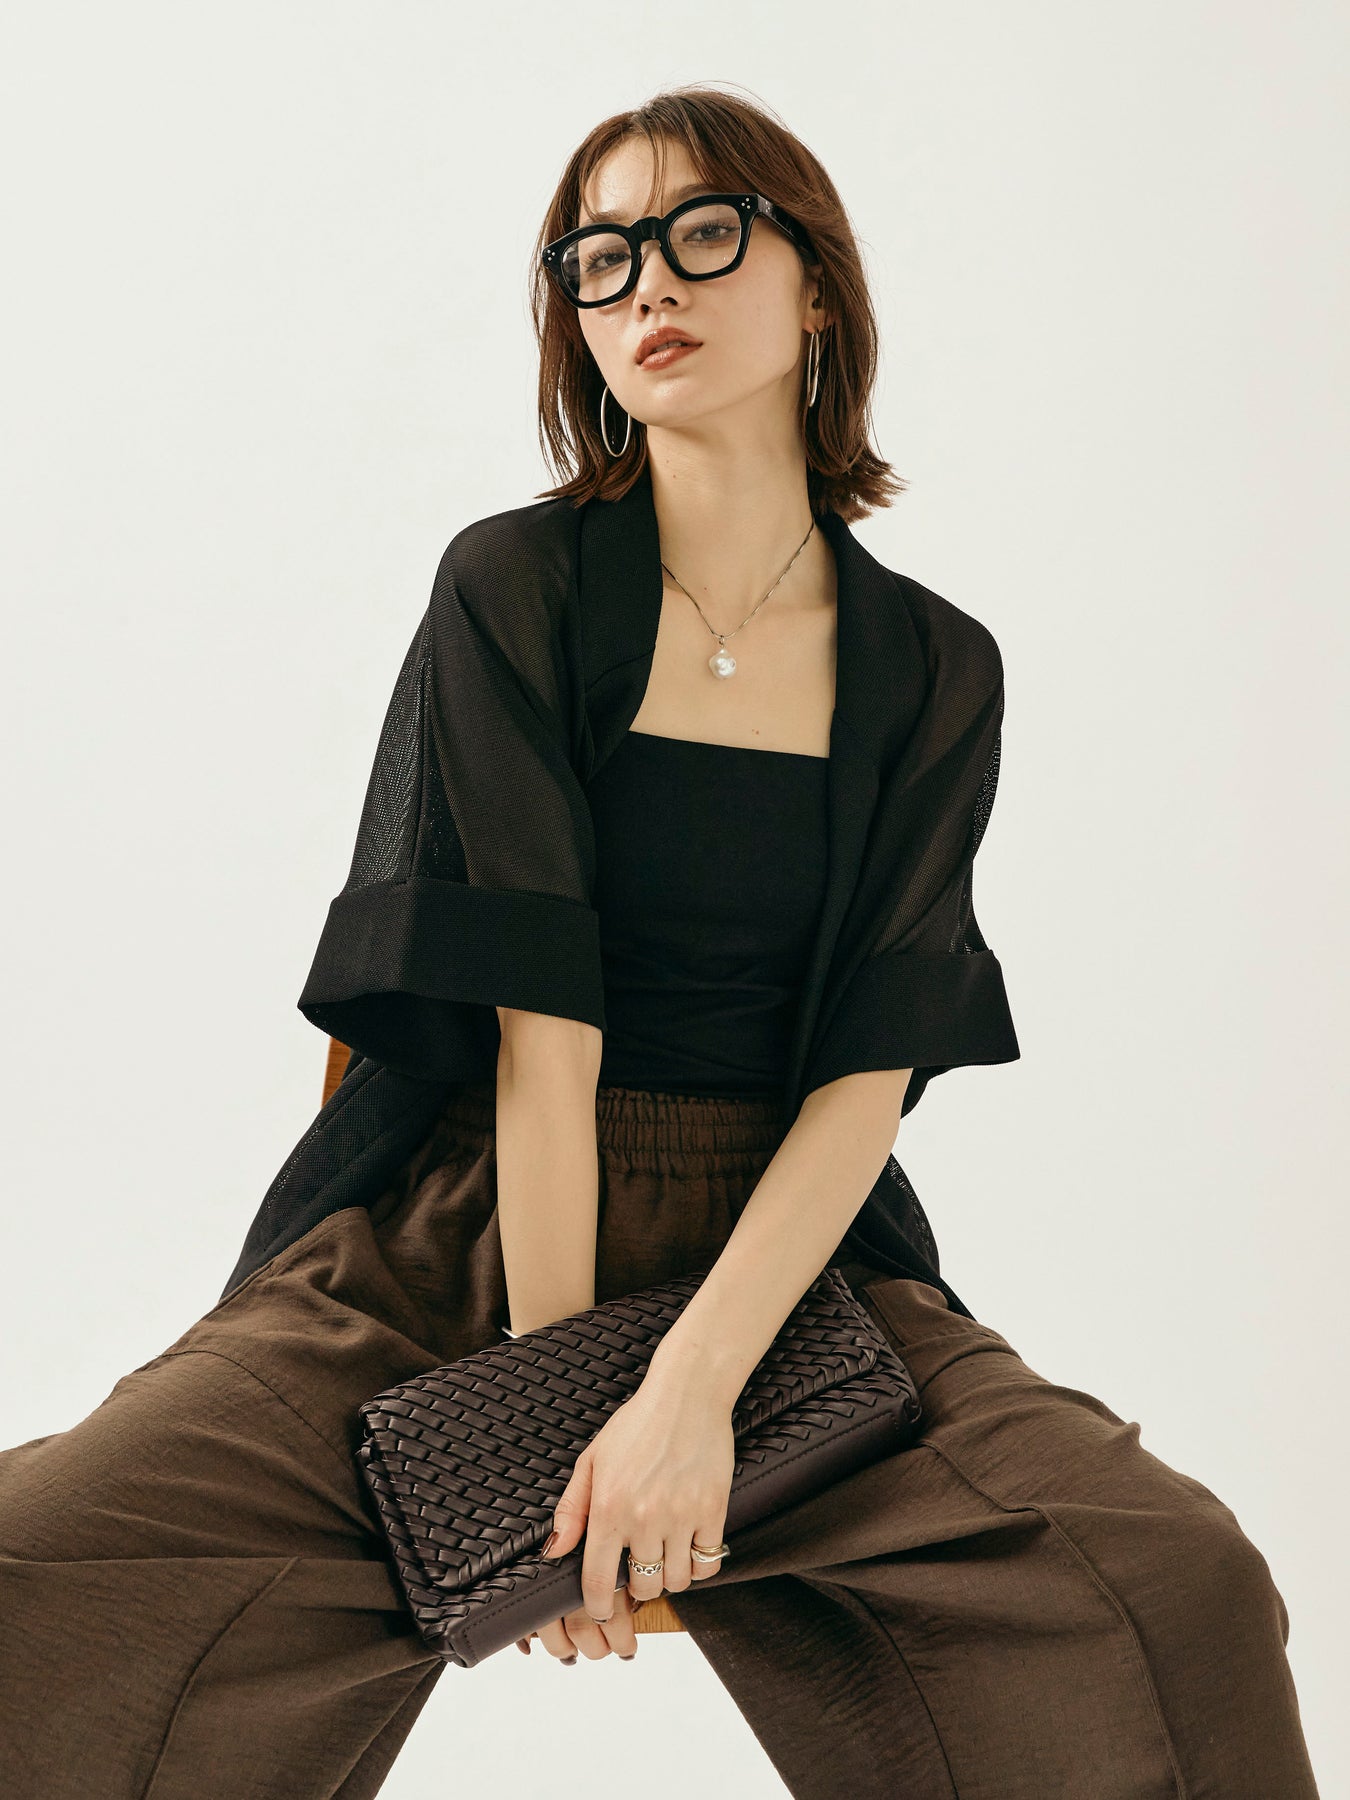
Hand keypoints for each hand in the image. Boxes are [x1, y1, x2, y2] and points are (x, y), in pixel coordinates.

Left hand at [516, 1367, 734, 1662]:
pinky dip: (700, 1564)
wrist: (687, 1394)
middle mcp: (644, 1517)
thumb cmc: (637, 1424)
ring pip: (677, 1580)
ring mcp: (682, 1515)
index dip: (599, 1607)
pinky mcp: (713, 1510)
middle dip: (637, 1587)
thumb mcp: (592, 1461)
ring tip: (664, 1556)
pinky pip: (709, 1563)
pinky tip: (691, 1547)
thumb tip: (554, 1553)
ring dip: (669, 1576)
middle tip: (637, 1568)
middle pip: (642, 1588)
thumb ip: (571, 1510)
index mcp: (608, 1507)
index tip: (603, 1610)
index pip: (599, 1582)